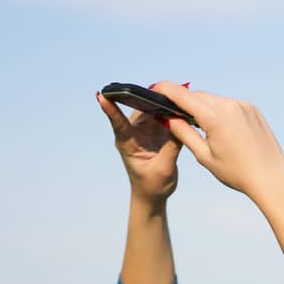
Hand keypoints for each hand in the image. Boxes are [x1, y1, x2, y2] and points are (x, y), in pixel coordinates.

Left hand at [96, 83, 182, 202]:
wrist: (152, 195)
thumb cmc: (152, 186)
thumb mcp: (164, 168)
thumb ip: (172, 146)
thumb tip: (180, 124)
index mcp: (127, 143)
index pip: (118, 123)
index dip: (110, 109)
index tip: (101, 95)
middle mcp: (134, 133)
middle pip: (139, 109)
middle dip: (149, 97)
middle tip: (165, 87)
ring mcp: (145, 130)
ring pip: (153, 109)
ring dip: (164, 103)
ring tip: (178, 95)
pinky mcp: (156, 131)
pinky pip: (164, 116)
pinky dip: (172, 112)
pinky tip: (182, 106)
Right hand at [160, 84, 283, 202]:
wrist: (271, 177)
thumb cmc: (237, 172)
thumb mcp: (204, 156)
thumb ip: (184, 133)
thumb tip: (169, 118)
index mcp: (215, 117)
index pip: (183, 95)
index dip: (166, 90)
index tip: (155, 87)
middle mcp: (230, 105)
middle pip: (198, 96)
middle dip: (184, 102)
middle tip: (173, 111)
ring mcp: (243, 105)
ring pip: (214, 100)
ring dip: (203, 107)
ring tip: (197, 124)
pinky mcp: (252, 109)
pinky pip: (229, 105)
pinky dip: (219, 111)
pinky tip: (220, 128)